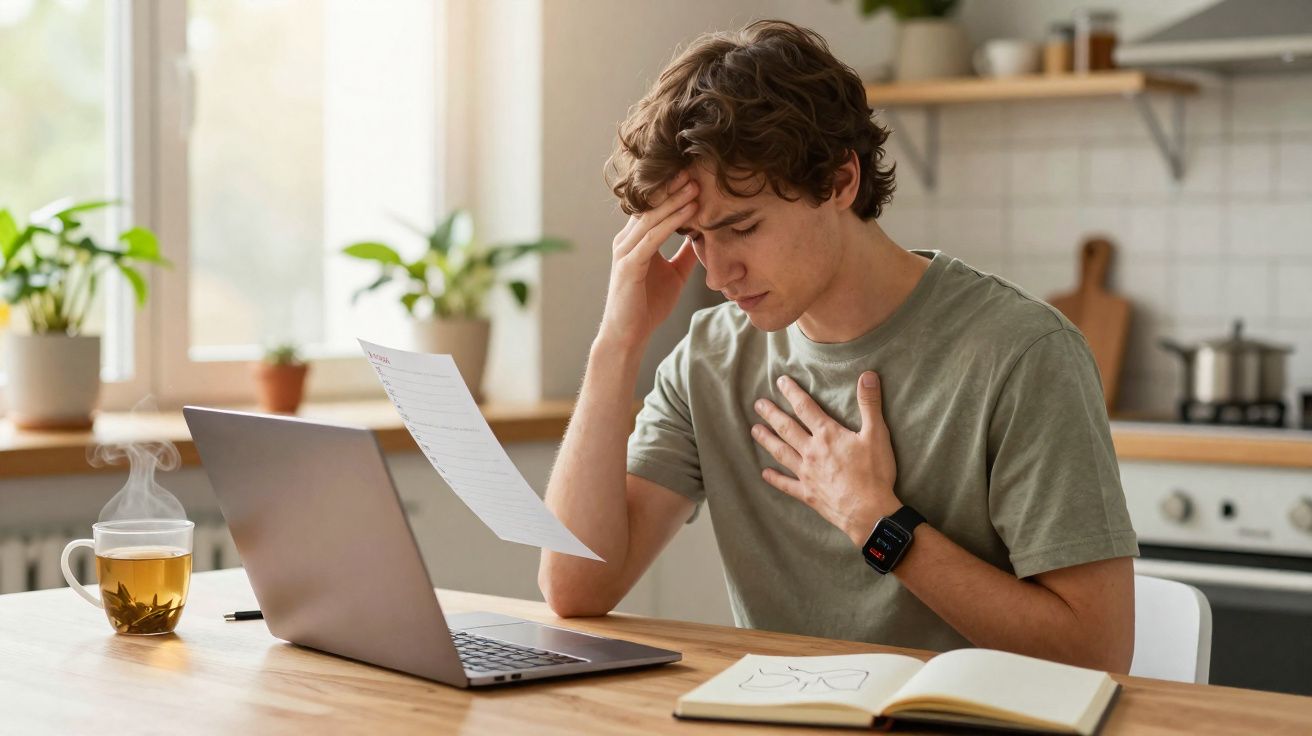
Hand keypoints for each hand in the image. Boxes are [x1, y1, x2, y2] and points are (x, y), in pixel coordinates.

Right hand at [598, 171, 700, 350]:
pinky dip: (672, 222)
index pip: (653, 207)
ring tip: (696, 185)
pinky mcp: (629, 265)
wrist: (629, 335)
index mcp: (635, 240)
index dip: (671, 190)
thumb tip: (703, 237)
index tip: (694, 175)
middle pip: (650, 205)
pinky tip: (689, 211)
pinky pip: (653, 238)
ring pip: (652, 218)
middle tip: (695, 170)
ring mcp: (625, 251)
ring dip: (675, 200)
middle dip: (673, 187)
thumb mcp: (674, 274)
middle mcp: (626, 240)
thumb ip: (684, 254)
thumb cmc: (648, 306)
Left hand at [751, 372, 899, 546]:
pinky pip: (786, 485)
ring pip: (781, 452)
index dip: (792, 392)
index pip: (805, 408)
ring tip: (754, 430)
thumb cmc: (875, 473)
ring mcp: (807, 473)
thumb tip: (868, 375)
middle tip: (758, 404)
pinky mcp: (807, 494)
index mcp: (827, 435)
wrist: (869, 512)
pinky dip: (775, 479)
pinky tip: (764, 473)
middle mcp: (812, 451)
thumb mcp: (877, 434)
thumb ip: (870, 404)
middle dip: (771, 414)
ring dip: (767, 440)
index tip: (780, 382)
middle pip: (787, 428)